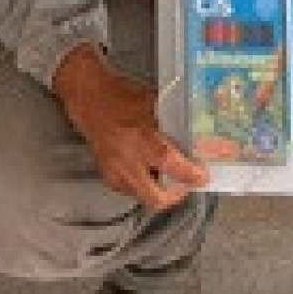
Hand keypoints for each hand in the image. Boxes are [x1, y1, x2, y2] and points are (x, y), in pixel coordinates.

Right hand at [53, 46, 209, 211]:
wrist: (88, 98)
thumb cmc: (122, 95)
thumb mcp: (153, 103)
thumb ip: (172, 123)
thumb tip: (198, 135)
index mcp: (140, 137)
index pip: (170, 164)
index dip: (190, 175)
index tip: (204, 176)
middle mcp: (127, 160)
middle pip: (156, 198)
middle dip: (177, 195)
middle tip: (187, 183)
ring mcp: (115, 171)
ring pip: (144, 197)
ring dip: (160, 191)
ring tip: (170, 177)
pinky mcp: (107, 175)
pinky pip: (131, 191)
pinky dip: (143, 186)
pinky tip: (148, 172)